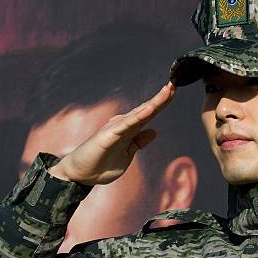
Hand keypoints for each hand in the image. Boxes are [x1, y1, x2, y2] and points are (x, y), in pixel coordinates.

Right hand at [48, 82, 175, 184]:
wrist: (81, 174)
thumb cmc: (102, 164)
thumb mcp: (127, 154)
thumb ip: (138, 142)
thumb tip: (153, 132)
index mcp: (129, 129)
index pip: (149, 114)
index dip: (162, 103)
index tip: (174, 91)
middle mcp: (123, 125)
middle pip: (146, 109)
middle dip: (162, 97)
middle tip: (175, 84)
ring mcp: (116, 128)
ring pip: (139, 113)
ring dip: (154, 102)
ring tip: (167, 91)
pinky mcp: (108, 135)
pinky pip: (126, 125)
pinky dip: (138, 116)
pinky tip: (149, 109)